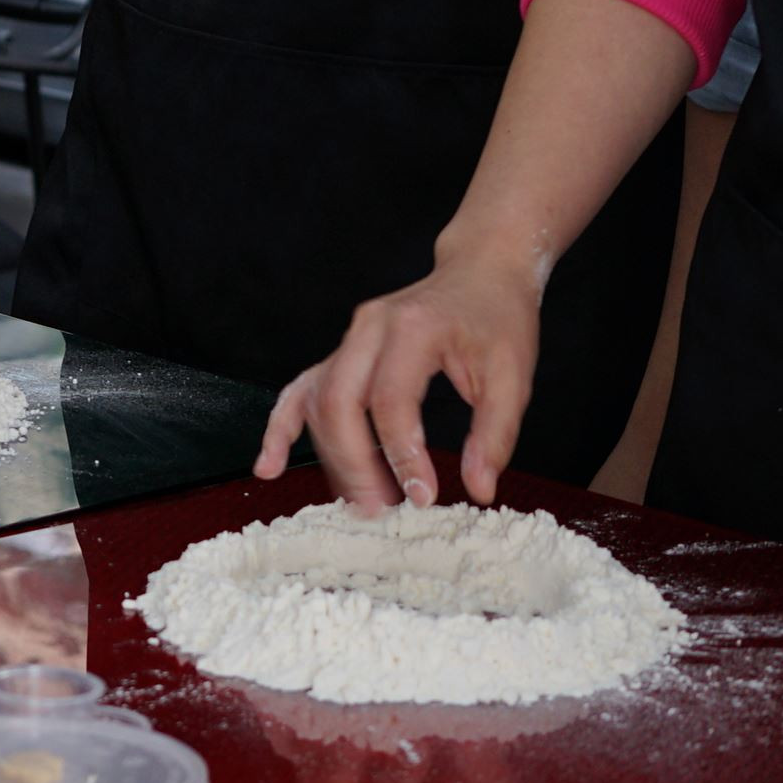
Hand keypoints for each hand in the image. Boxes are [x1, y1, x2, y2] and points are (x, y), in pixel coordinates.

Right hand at [257, 250, 545, 509]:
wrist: (480, 272)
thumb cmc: (498, 318)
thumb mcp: (513, 375)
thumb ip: (495, 434)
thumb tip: (478, 488)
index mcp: (412, 327)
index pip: (391, 399)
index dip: (401, 454)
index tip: (422, 497)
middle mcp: (370, 327)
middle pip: (339, 401)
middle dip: (354, 463)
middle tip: (381, 510)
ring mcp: (350, 337)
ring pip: (318, 401)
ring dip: (332, 457)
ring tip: (362, 502)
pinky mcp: (342, 351)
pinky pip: (300, 389)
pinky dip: (281, 428)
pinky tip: (269, 465)